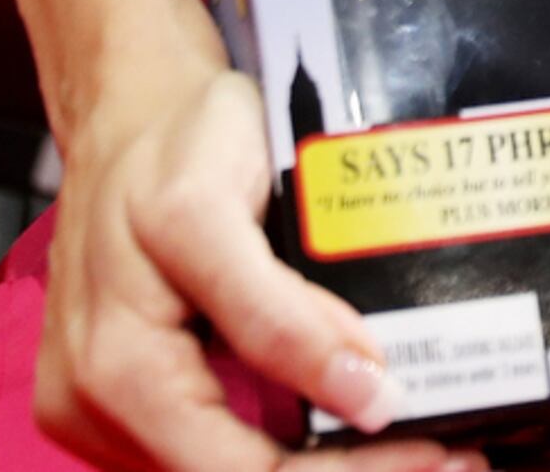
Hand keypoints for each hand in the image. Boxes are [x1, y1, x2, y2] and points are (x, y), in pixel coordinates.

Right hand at [37, 64, 480, 471]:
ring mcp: (109, 410)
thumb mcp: (215, 209)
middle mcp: (98, 408)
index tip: (435, 452)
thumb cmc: (170, 145)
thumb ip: (280, 310)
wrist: (131, 113)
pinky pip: (219, 449)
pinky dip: (291, 451)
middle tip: (451, 457)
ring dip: (325, 470)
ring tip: (420, 447)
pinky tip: (359, 431)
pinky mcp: (131, 402)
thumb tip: (367, 396)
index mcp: (115, 371)